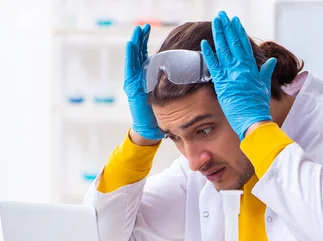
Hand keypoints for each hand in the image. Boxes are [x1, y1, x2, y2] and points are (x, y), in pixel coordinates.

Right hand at [124, 24, 163, 140]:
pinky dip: (130, 56)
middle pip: (138, 54)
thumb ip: (173, 83)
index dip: (147, 43)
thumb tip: (189, 73)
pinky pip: (130, 68)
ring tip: (137, 31)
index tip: (150, 30)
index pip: (146, 56)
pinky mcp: (132, 86)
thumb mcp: (169, 93)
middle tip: (143, 26)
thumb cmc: (162, 112)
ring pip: (133, 58)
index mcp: (147, 77)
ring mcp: (134, 81)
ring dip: (135, 44)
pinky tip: (131, 45)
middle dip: (140, 39)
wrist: (151, 127)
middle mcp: (139, 77)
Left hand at [201, 11, 276, 140]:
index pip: (244, 45)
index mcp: (252, 68)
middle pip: (233, 44)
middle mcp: (242, 68)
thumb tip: (271, 60)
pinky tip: (204, 42)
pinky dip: (209, 54)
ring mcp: (231, 75)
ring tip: (216, 22)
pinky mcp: (222, 83)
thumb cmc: (259, 106)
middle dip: (227, 28)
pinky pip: (213, 65)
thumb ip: (266, 71)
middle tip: (223, 16)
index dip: (239, 32)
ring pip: (223, 50)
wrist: (254, 121)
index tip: (235, 22)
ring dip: (219, 34)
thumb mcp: (265, 86)